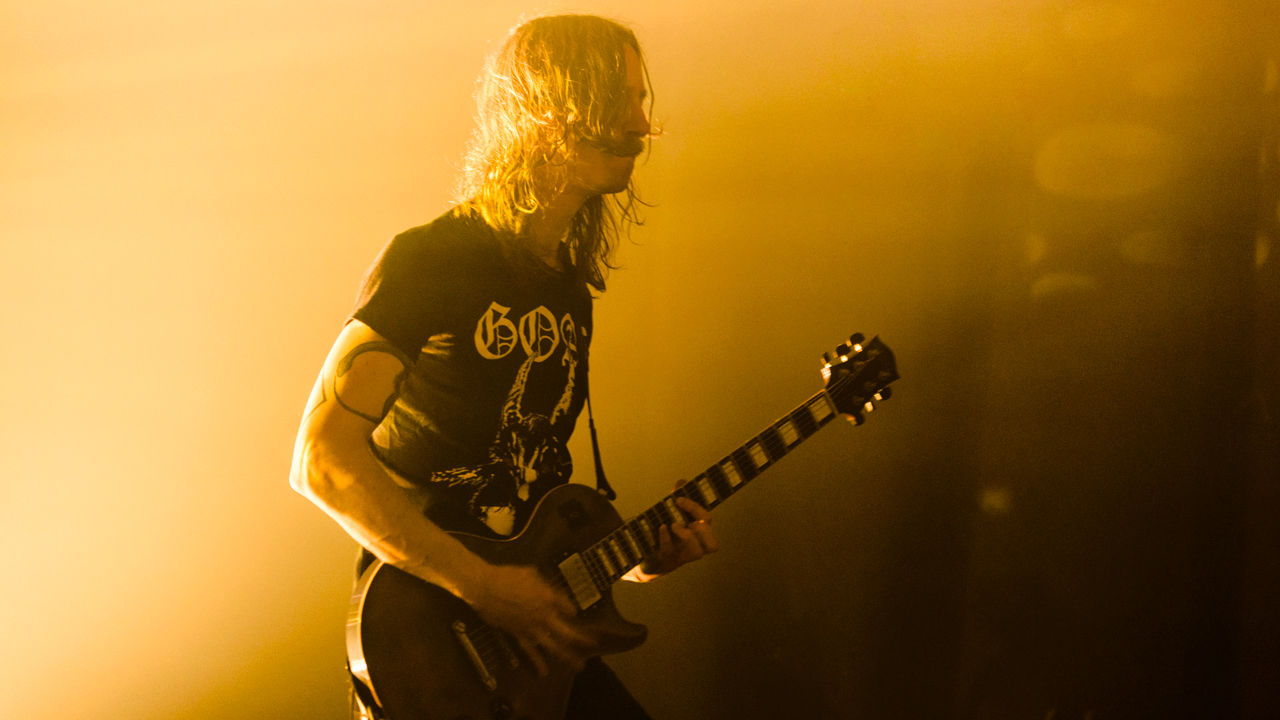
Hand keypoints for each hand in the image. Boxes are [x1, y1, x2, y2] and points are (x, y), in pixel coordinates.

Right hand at [463, 563, 593, 676]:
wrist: (485, 588)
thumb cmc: (508, 576)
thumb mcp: (530, 572)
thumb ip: (543, 582)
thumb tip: (548, 588)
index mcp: (549, 597)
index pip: (567, 607)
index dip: (571, 609)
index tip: (573, 611)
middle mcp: (544, 615)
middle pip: (567, 631)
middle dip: (582, 638)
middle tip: (594, 643)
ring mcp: (532, 628)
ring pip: (554, 646)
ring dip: (568, 657)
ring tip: (580, 666)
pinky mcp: (519, 635)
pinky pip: (530, 652)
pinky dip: (538, 663)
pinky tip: (544, 673)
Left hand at [636, 479, 719, 578]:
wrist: (651, 557)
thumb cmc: (667, 535)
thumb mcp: (673, 516)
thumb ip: (678, 499)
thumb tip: (682, 482)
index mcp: (700, 533)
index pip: (708, 519)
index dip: (696, 508)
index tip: (678, 499)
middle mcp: (697, 547)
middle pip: (713, 544)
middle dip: (703, 529)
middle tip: (689, 520)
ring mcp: (684, 556)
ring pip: (698, 553)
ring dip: (687, 536)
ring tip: (674, 525)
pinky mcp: (669, 561)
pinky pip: (670, 552)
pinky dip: (666, 539)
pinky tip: (662, 528)